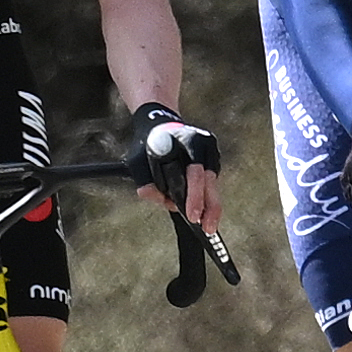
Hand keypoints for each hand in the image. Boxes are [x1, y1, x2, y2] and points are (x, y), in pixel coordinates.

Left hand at [132, 103, 224, 232]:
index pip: (194, 173)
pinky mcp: (213, 157)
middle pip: (208, 180)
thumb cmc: (148, 146)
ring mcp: (210, 150)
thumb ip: (144, 179)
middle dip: (208, 206)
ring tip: (209, 225)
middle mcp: (203, 144)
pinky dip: (207, 196)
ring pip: (212, 183)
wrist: (160, 124)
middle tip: (207, 226)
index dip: (194, 196)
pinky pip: (210, 181)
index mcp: (187, 141)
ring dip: (211, 205)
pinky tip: (204, 211)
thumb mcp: (138, 160)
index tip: (192, 215)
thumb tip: (147, 194)